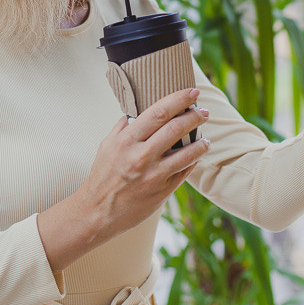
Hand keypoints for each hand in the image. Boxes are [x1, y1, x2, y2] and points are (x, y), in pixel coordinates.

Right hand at [77, 88, 210, 244]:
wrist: (97, 212)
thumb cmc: (102, 176)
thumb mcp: (107, 146)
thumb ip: (124, 127)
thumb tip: (138, 111)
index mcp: (127, 140)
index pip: (158, 112)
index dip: (179, 99)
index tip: (192, 92)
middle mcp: (141, 156)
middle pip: (176, 128)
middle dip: (194, 116)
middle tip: (204, 112)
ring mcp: (154, 175)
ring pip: (187, 153)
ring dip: (201, 143)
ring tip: (206, 138)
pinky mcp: (162, 191)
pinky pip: (184, 172)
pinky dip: (193, 161)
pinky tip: (197, 156)